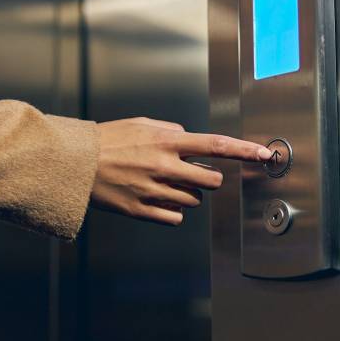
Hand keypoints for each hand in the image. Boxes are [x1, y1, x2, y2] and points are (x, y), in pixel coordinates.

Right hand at [91, 117, 272, 225]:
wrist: (74, 163)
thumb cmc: (107, 141)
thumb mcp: (141, 123)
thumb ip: (171, 130)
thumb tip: (191, 139)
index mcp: (166, 141)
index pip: (216, 145)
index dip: (245, 151)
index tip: (265, 154)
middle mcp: (163, 166)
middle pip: (212, 181)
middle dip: (208, 179)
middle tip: (192, 173)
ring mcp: (153, 190)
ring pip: (194, 201)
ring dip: (186, 193)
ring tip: (160, 182)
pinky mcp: (142, 211)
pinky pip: (176, 217)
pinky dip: (172, 209)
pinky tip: (154, 197)